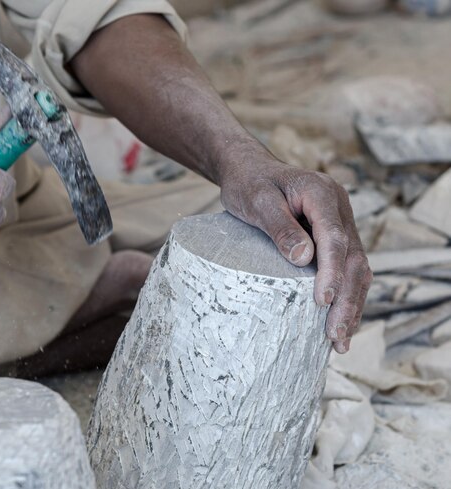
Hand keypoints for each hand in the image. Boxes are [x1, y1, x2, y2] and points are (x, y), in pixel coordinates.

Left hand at [220, 149, 371, 353]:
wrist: (249, 170)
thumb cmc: (249, 184)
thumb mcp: (258, 201)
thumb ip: (280, 227)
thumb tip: (303, 259)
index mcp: (322, 193)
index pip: (334, 238)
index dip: (331, 272)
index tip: (322, 302)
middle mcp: (339, 207)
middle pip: (353, 257)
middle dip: (346, 298)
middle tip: (335, 334)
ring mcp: (340, 221)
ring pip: (357, 266)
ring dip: (351, 303)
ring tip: (340, 340)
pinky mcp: (333, 235)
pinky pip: (347, 267)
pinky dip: (346, 294)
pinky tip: (340, 321)